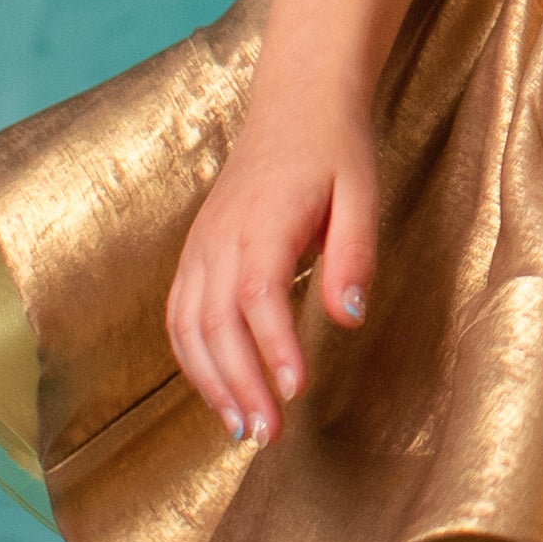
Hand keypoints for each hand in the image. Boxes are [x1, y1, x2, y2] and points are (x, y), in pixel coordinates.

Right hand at [166, 91, 377, 450]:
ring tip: (242, 430)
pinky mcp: (195, 254)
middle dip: (239, 385)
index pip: (258, 295)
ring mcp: (200, 246)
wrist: (295, 105)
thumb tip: (350, 317)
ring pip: (188, 326)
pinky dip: (193, 360)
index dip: (272, 348)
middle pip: (216, 322)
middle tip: (266, 436)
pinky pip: (179, 314)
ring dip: (210, 383)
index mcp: (264, 220)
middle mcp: (221, 237)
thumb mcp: (363, 193)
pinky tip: (219, 392)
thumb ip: (355, 255)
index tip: (296, 391)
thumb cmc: (335, 151)